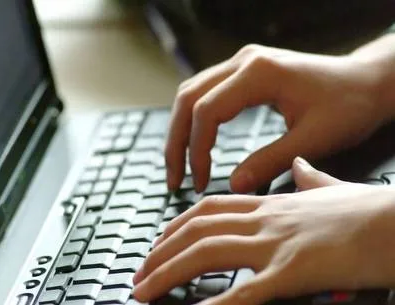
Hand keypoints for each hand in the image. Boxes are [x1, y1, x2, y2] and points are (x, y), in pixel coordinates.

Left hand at [133, 157, 394, 303]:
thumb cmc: (370, 211)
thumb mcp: (332, 190)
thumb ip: (309, 181)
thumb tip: (298, 168)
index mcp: (272, 204)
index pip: (210, 208)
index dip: (177, 224)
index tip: (159, 241)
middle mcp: (266, 220)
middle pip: (198, 230)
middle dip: (161, 252)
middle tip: (139, 272)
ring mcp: (278, 243)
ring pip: (208, 253)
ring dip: (169, 273)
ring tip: (143, 290)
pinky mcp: (296, 270)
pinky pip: (246, 290)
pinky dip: (215, 303)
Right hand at [165, 43, 391, 192]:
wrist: (367, 82)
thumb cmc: (349, 105)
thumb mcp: (314, 138)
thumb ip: (270, 162)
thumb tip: (231, 185)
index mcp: (259, 72)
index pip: (207, 110)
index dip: (197, 150)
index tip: (199, 181)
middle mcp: (244, 61)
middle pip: (187, 98)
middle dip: (176, 141)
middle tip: (175, 179)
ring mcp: (242, 63)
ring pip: (191, 94)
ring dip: (180, 130)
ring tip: (179, 166)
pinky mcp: (244, 72)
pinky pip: (205, 93)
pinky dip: (194, 120)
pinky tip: (195, 143)